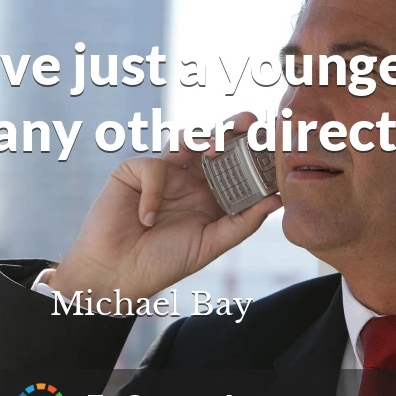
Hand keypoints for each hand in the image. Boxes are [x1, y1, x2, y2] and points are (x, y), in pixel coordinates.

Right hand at [50, 112, 282, 301]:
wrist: (118, 273)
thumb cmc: (163, 262)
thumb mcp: (210, 244)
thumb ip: (242, 222)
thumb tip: (277, 200)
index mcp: (209, 196)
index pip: (235, 167)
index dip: (251, 154)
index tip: (271, 144)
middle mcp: (188, 180)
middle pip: (213, 146)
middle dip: (231, 130)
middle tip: (249, 121)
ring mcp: (162, 174)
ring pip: (185, 141)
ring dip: (202, 137)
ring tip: (215, 145)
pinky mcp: (133, 172)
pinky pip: (153, 168)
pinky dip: (153, 191)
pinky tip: (147, 218)